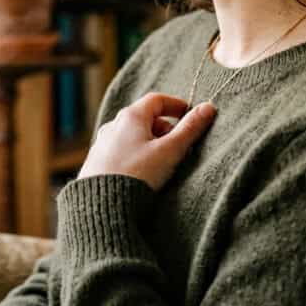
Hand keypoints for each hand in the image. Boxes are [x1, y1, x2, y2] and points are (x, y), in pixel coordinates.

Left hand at [78, 93, 216, 191]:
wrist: (103, 204)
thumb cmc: (138, 174)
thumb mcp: (170, 151)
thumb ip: (190, 129)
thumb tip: (208, 107)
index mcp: (130, 116)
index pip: (156, 100)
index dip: (176, 105)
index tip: (189, 114)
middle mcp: (113, 125)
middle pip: (143, 117)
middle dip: (164, 127)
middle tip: (179, 144)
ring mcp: (103, 143)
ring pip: (132, 134)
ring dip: (150, 141)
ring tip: (162, 160)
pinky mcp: (97, 161)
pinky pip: (121, 149)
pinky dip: (136, 153)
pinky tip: (142, 171)